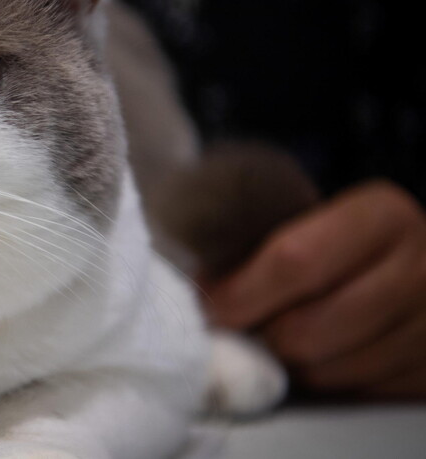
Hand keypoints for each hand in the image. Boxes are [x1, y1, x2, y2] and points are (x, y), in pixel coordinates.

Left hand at [206, 180, 425, 397]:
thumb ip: (260, 246)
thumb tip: (205, 294)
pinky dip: (325, 379)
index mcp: (381, 216)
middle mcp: (417, 271)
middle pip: (306, 331)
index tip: (208, 307)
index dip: (240, 293)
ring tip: (279, 336)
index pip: (294, 262)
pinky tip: (319, 352)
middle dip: (260, 335)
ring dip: (289, 363)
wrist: (414, 258)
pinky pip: (355, 393)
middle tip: (242, 328)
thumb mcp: (311, 217)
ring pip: (326, 372)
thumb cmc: (342, 235)